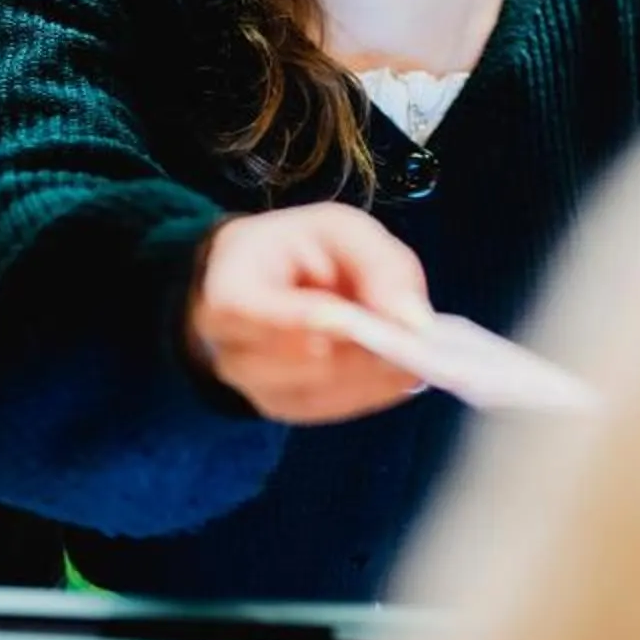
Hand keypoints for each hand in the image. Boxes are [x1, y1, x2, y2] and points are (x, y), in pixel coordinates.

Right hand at [189, 205, 434, 423]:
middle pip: (299, 364)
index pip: (254, 315)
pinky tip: (397, 369)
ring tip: (409, 347)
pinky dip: (374, 390)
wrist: (266, 280)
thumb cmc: (299, 247)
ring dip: (373, 372)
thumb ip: (380, 265)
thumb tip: (414, 321)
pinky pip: (337, 409)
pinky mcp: (287, 410)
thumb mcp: (341, 229)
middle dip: (360, 351)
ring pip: (325, 392)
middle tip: (409, 335)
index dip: (304, 320)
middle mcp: (229, 352)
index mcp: (226, 293)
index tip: (352, 318)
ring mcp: (256, 389)